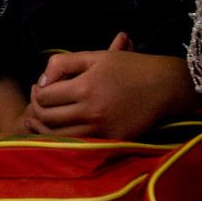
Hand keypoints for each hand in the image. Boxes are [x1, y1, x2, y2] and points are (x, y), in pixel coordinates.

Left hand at [23, 33, 199, 139]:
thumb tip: (42, 81)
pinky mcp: (112, 141)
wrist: (165, 86)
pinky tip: (62, 129)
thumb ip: (63, 63)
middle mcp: (91, 112)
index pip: (45, 97)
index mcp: (85, 87)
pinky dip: (65, 139)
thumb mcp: (95, 55)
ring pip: (59, 137)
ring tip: (42, 118)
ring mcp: (102, 130)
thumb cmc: (129, 67)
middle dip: (36, 109)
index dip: (36, 92)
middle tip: (38, 102)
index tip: (39, 87)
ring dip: (44, 128)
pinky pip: (78, 145)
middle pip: (47, 118)